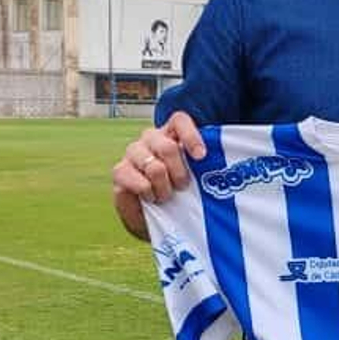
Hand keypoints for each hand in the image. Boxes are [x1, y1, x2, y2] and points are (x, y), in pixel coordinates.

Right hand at [111, 111, 206, 240]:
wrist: (154, 218)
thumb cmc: (178, 195)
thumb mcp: (195, 181)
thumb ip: (202, 170)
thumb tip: (219, 172)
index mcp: (171, 135)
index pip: (178, 121)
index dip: (190, 136)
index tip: (201, 157)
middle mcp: (151, 139)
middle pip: (168, 147)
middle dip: (179, 173)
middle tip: (183, 187)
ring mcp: (133, 153)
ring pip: (153, 166)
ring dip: (163, 186)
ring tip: (166, 197)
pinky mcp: (120, 171)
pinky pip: (136, 179)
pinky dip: (147, 192)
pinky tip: (150, 198)